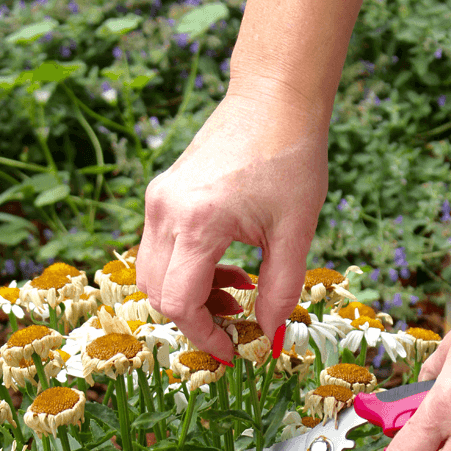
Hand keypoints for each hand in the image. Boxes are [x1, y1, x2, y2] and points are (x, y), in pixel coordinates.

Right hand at [135, 89, 328, 360]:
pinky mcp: (162, 194)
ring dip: (190, 295)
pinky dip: (187, 270)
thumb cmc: (291, 157)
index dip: (204, 336)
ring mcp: (159, 201)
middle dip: (196, 319)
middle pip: (158, 293)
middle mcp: (165, 212)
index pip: (179, 303)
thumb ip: (282, 290)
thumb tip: (270, 335)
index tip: (231, 352)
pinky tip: (227, 267)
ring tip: (238, 292)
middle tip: (236, 324)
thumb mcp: (296, 232)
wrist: (274, 98)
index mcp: (198, 223)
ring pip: (154, 273)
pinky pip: (160, 249)